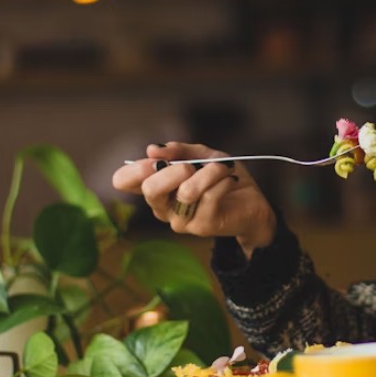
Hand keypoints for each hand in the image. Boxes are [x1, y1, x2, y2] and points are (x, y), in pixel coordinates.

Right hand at [112, 142, 276, 257]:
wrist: (253, 203)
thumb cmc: (222, 178)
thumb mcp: (202, 155)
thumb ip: (179, 150)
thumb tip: (152, 149)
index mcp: (156, 187)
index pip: (123, 181)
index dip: (135, 167)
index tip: (156, 159)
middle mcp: (162, 207)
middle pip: (150, 189)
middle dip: (173, 170)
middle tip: (191, 165)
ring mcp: (180, 220)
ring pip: (186, 191)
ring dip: (209, 172)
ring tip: (223, 168)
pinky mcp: (202, 227)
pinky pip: (210, 197)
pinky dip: (223, 181)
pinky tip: (230, 179)